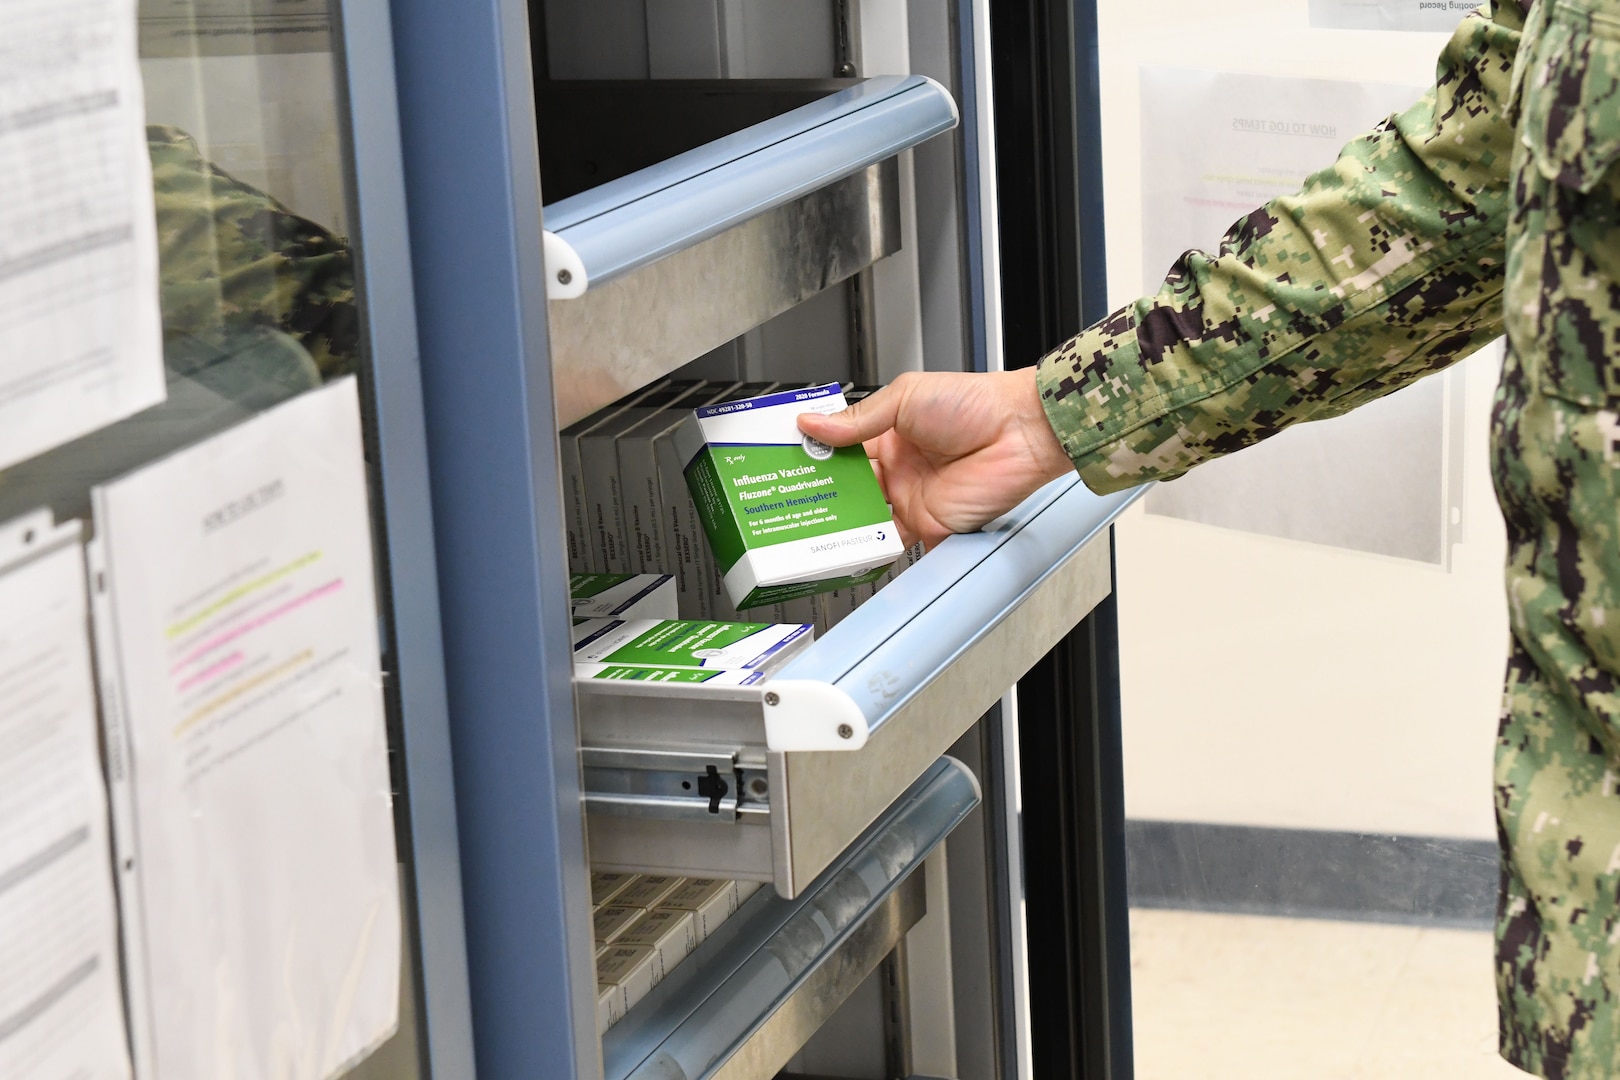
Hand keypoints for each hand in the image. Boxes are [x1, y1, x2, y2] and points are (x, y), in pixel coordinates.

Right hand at [797, 368, 1074, 549]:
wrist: (1021, 432)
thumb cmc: (975, 404)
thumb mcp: (905, 397)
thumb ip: (857, 419)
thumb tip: (812, 424)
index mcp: (887, 434)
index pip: (839, 450)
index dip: (814, 457)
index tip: (786, 462)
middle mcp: (896, 469)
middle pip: (845, 489)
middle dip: (819, 495)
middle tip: (787, 499)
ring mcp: (909, 499)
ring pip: (862, 519)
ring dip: (838, 523)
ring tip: (806, 525)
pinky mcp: (926, 526)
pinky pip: (891, 542)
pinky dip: (869, 548)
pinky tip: (847, 546)